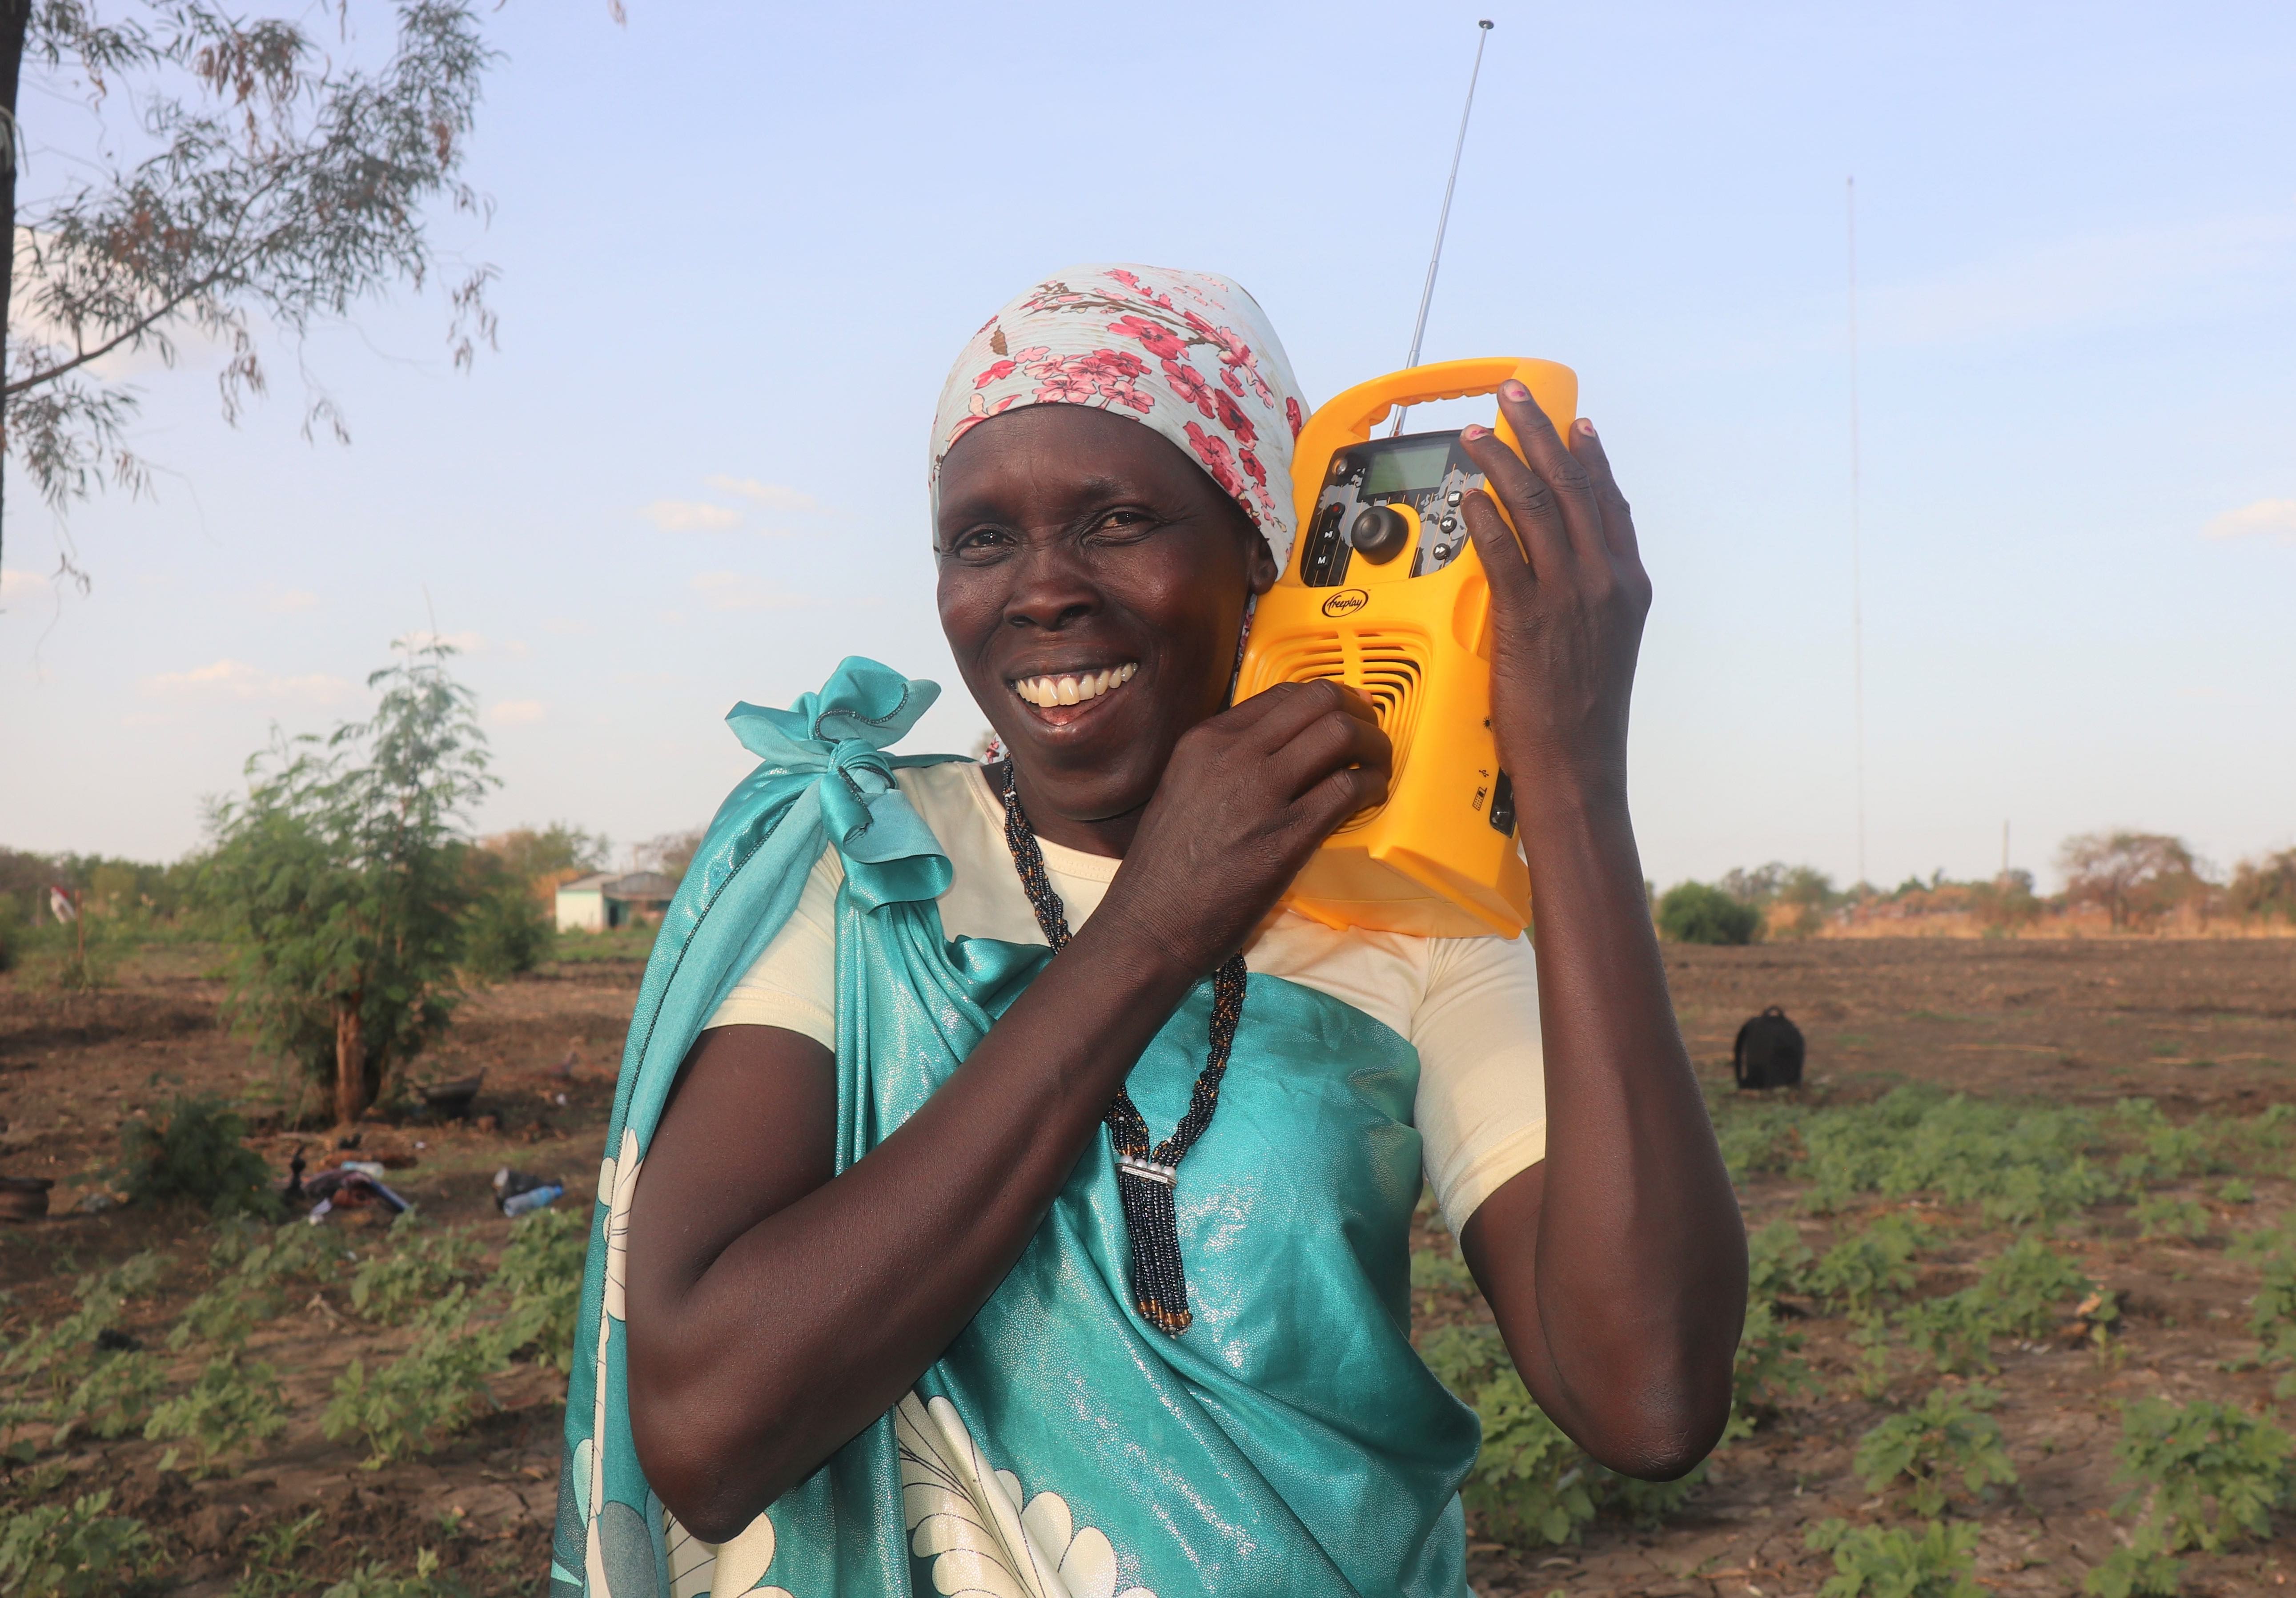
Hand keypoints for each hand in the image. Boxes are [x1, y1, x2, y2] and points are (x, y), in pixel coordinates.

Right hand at [1099, 680, 1389, 974]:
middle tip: (1371, 734)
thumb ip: (1225, 763)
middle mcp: (1232, 755)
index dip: (1327, 698)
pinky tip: (1370, 798)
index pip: (1284, 694)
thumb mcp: (1183, 790)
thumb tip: (1279, 751)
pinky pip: (1347, 787)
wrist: (1149, 924)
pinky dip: (1371, 785)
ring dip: (1374, 745)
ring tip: (1377, 767)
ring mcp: (1260, 792)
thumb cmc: (1166, 870)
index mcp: (1204, 741)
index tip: (1347, 711)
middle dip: (1358, 712)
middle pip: (1319, 700)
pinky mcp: (1286, 835)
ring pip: (1340, 733)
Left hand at [1458, 384, 1650, 808]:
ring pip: (1534, 505)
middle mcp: (1603, 580)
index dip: (1590, 456)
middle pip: (1571, 485)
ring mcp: (1568, 596)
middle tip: (1515, 396)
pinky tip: (1468, 495)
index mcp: (1627, 586)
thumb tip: (1564, 574)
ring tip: (1477, 435)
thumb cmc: (1584, 719)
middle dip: (1540, 432)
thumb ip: (1588, 601)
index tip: (1575, 423)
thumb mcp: (1604, 646)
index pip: (1609, 502)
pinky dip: (1483, 516)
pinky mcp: (1527, 618)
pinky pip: (1502, 551)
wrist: (1579, 767)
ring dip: (1502, 460)